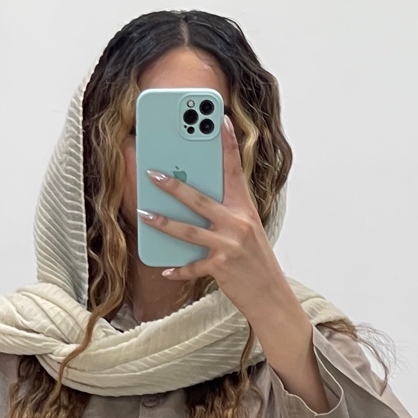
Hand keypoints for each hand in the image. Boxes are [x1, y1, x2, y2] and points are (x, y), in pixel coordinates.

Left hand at [138, 117, 329, 410]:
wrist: (271, 296)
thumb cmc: (256, 262)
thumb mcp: (248, 231)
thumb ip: (226, 213)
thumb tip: (195, 201)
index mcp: (245, 209)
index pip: (236, 170)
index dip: (227, 144)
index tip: (219, 120)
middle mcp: (238, 224)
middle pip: (200, 199)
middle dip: (174, 185)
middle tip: (153, 173)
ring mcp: (229, 246)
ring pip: (189, 230)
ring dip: (164, 223)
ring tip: (145, 214)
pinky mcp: (221, 268)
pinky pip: (193, 266)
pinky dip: (178, 268)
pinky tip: (165, 266)